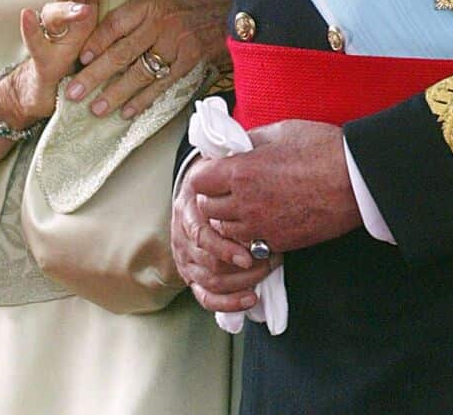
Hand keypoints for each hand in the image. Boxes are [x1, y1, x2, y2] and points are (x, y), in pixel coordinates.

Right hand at [0, 0, 115, 125]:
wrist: (56, 88)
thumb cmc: (83, 55)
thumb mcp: (100, 30)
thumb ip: (109, 5)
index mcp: (77, 5)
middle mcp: (61, 14)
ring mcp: (49, 34)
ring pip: (51, 11)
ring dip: (67, 8)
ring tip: (83, 11)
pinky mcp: (41, 56)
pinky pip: (33, 40)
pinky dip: (30, 28)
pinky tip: (28, 15)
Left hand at [65, 0, 231, 118]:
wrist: (238, 4)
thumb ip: (142, 7)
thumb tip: (113, 25)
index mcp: (151, 2)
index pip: (114, 25)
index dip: (94, 43)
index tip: (79, 59)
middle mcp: (161, 23)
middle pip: (120, 53)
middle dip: (94, 75)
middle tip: (74, 92)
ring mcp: (177, 43)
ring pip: (139, 73)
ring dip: (115, 94)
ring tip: (97, 109)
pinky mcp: (191, 60)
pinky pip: (163, 83)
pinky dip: (145, 99)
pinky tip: (129, 111)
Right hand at [171, 169, 279, 312]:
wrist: (202, 186)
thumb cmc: (221, 175)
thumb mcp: (225, 162)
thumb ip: (233, 158)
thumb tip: (246, 150)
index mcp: (187, 206)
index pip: (200, 235)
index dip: (226, 246)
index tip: (253, 250)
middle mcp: (181, 233)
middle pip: (208, 262)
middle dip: (243, 265)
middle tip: (271, 258)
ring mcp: (185, 257)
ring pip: (210, 280)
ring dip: (242, 280)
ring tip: (267, 271)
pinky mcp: (192, 275)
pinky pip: (205, 296)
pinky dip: (228, 302)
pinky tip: (251, 298)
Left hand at [188, 120, 361, 253]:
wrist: (356, 181)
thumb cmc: (322, 149)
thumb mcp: (279, 131)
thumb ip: (249, 141)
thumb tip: (232, 146)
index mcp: (241, 172)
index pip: (198, 181)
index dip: (205, 175)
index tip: (216, 171)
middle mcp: (245, 204)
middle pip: (207, 209)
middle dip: (213, 198)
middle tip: (228, 189)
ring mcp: (261, 227)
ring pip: (225, 231)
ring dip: (229, 220)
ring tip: (245, 206)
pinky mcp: (278, 244)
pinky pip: (249, 245)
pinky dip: (250, 235)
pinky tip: (264, 221)